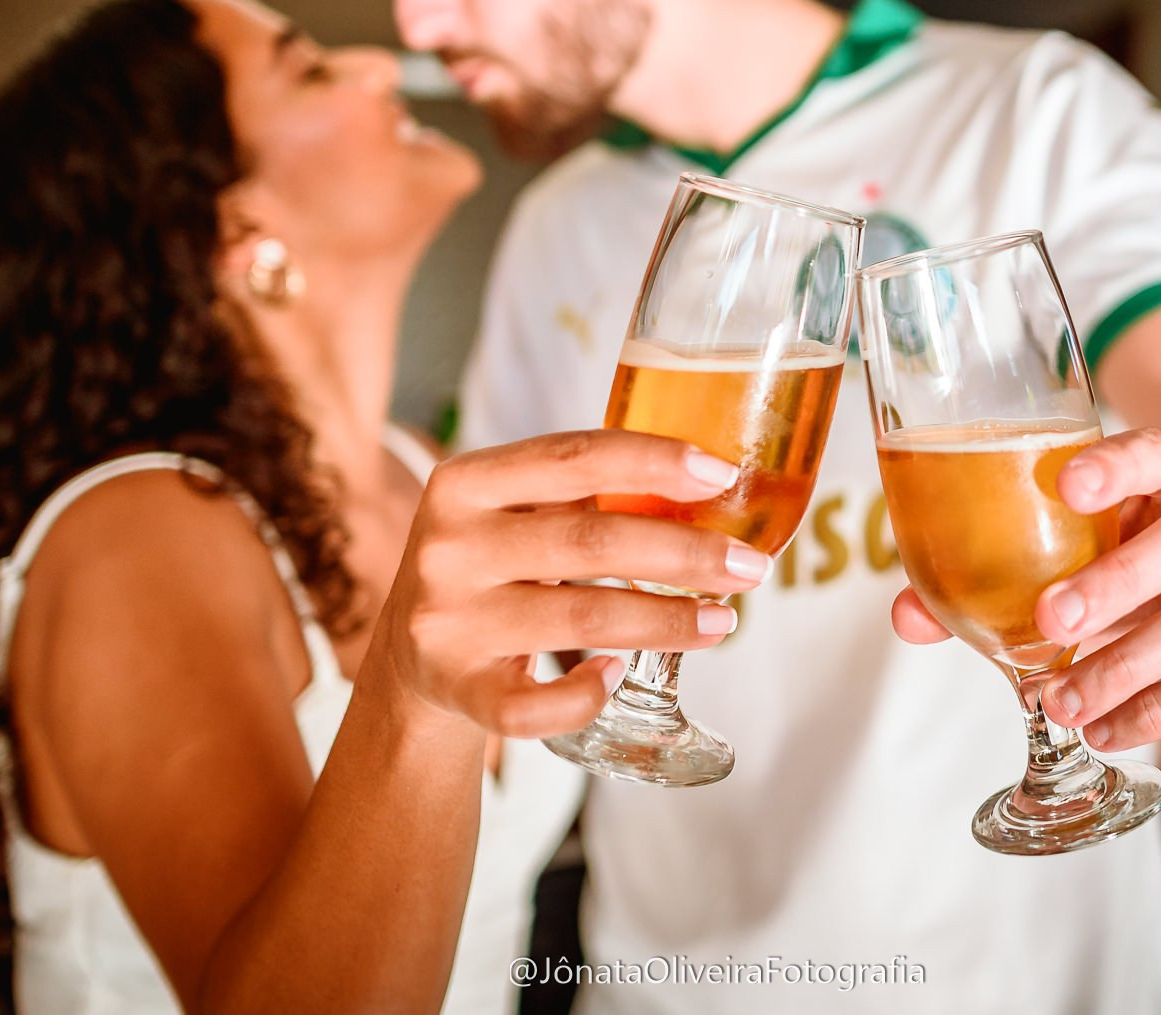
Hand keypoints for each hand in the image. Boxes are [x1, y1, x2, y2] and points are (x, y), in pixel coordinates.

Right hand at [373, 429, 769, 739]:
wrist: (410, 654)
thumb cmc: (492, 565)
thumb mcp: (514, 511)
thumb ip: (581, 492)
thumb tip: (709, 482)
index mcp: (464, 482)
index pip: (572, 455)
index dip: (654, 460)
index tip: (723, 472)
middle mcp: (448, 547)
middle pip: (590, 542)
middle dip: (685, 555)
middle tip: (750, 567)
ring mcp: (447, 622)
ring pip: (580, 620)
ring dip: (667, 622)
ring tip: (725, 620)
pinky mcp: (455, 688)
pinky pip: (532, 705)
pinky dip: (585, 694)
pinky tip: (620, 673)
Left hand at [890, 428, 1160, 748]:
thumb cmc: (1158, 557)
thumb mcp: (1098, 543)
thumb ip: (1006, 571)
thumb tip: (910, 614)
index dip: (1120, 466)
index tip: (1065, 485)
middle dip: (1120, 581)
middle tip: (1052, 621)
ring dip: (1133, 663)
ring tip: (1066, 700)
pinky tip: (1112, 726)